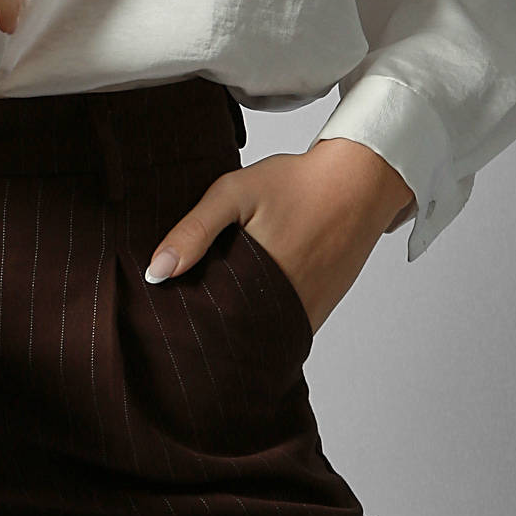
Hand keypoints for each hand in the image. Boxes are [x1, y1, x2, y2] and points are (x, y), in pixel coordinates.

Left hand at [142, 137, 416, 334]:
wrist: (358, 181)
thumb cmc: (296, 184)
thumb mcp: (233, 193)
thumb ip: (194, 231)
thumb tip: (157, 272)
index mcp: (258, 279)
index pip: (210, 320)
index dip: (187, 317)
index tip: (169, 310)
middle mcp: (286, 304)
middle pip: (233, 332)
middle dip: (210, 324)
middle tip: (189, 309)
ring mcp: (307, 311)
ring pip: (258, 334)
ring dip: (237, 324)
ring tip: (216, 304)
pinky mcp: (320, 309)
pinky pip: (283, 327)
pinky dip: (263, 319)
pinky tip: (249, 298)